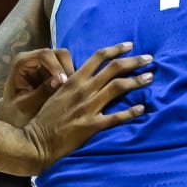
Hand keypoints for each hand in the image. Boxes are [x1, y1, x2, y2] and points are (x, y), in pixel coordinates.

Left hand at [0, 48, 73, 128]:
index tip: (64, 82)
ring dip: (71, 74)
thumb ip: (42, 92)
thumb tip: (60, 80)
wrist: (13, 115)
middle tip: (70, 88)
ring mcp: (45, 64)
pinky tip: (71, 92)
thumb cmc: (15, 111)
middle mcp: (34, 58)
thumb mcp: (26, 105)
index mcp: (22, 62)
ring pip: (66, 60)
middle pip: (58, 54)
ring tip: (70, 91)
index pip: (44, 55)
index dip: (56, 66)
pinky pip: (68, 70)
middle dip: (67, 69)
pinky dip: (73, 79)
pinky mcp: (53, 72)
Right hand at [19, 42, 151, 170]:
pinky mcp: (92, 125)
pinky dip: (132, 111)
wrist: (36, 141)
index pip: (98, 57)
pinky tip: (143, 108)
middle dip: (134, 61)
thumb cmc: (45, 119)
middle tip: (149, 58)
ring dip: (137, 81)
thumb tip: (87, 75)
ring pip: (118, 87)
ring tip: (150, 77)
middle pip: (113, 68)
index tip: (130, 45)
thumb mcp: (56, 94)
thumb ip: (72, 84)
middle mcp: (83, 90)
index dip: (116, 49)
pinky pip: (117, 116)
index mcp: (73, 80)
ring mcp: (88, 107)